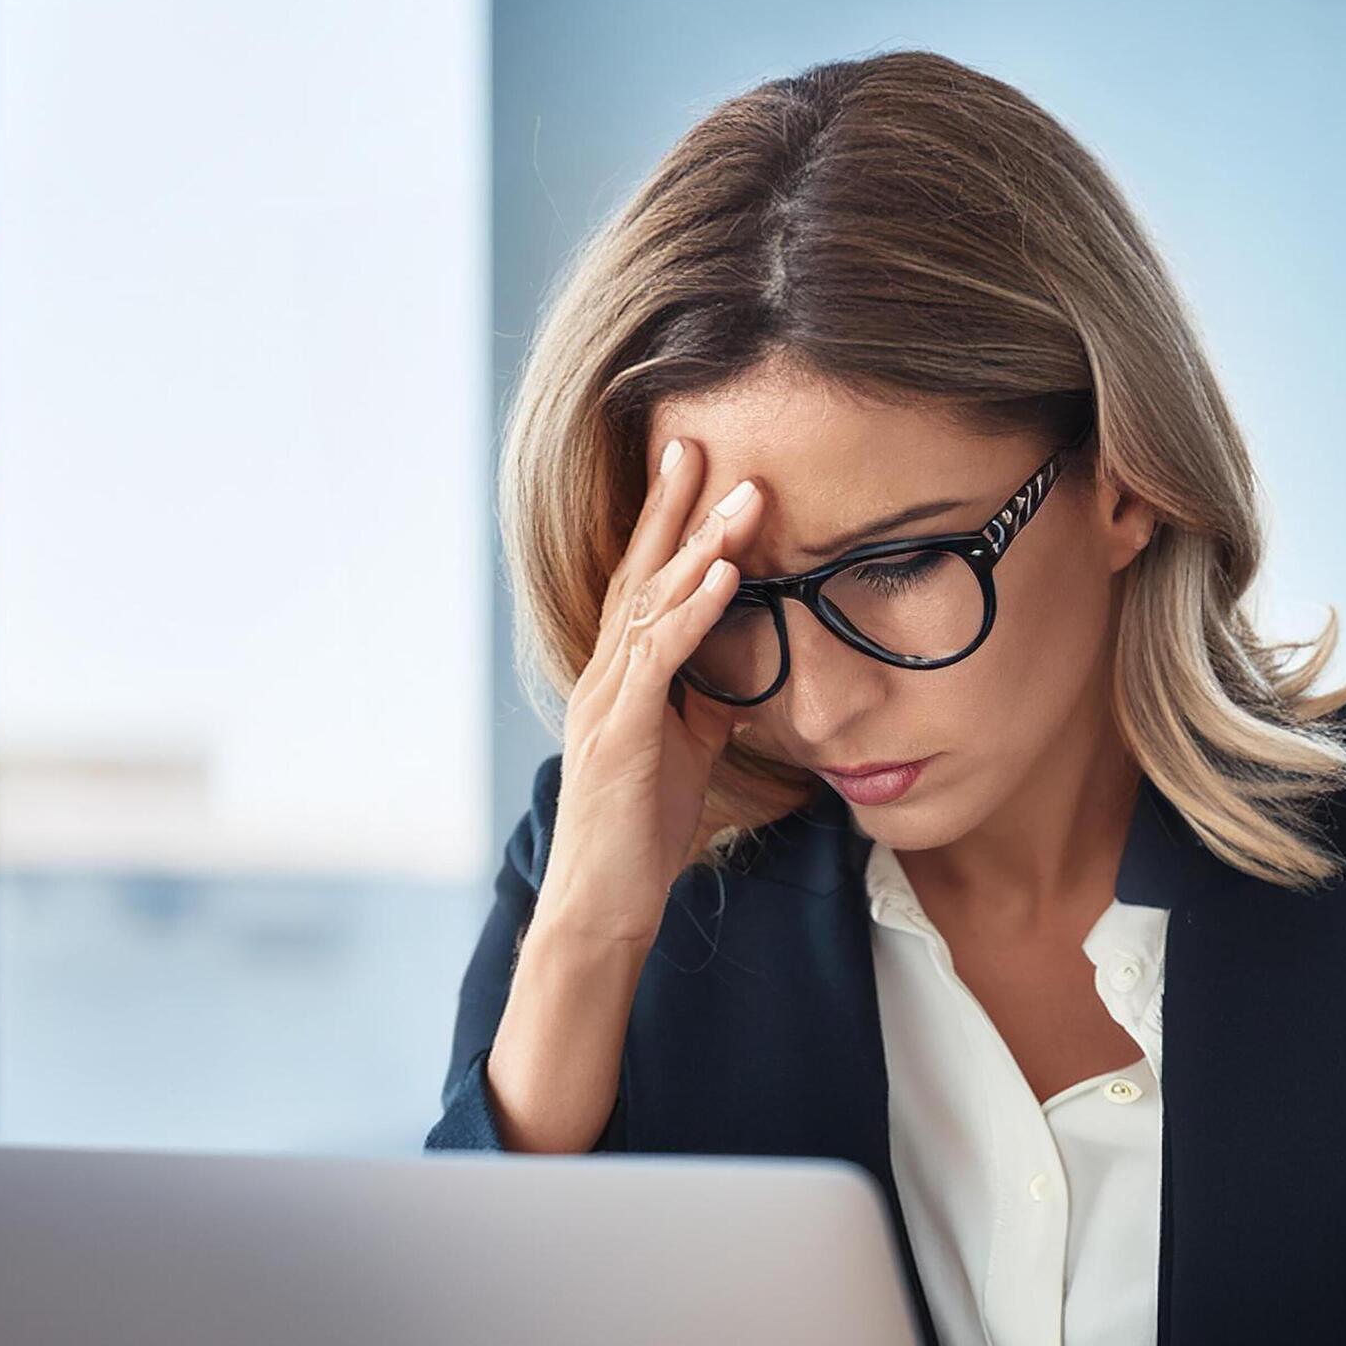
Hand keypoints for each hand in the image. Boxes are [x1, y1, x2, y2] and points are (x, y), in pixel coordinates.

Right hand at [533, 435, 764, 947]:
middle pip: (638, 573)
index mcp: (619, 676)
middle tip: (699, 441)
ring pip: (652, 606)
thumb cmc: (641, 832)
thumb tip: (741, 665)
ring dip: (699, 547)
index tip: (695, 466)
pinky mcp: (622, 735)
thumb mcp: (684, 751)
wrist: (604, 905)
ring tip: (740, 497)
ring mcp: (608, 702)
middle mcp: (604, 676)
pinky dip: (695, 612)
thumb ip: (703, 701)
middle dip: (671, 507)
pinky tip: (727, 575)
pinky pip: (662, 660)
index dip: (667, 524)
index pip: (643, 583)